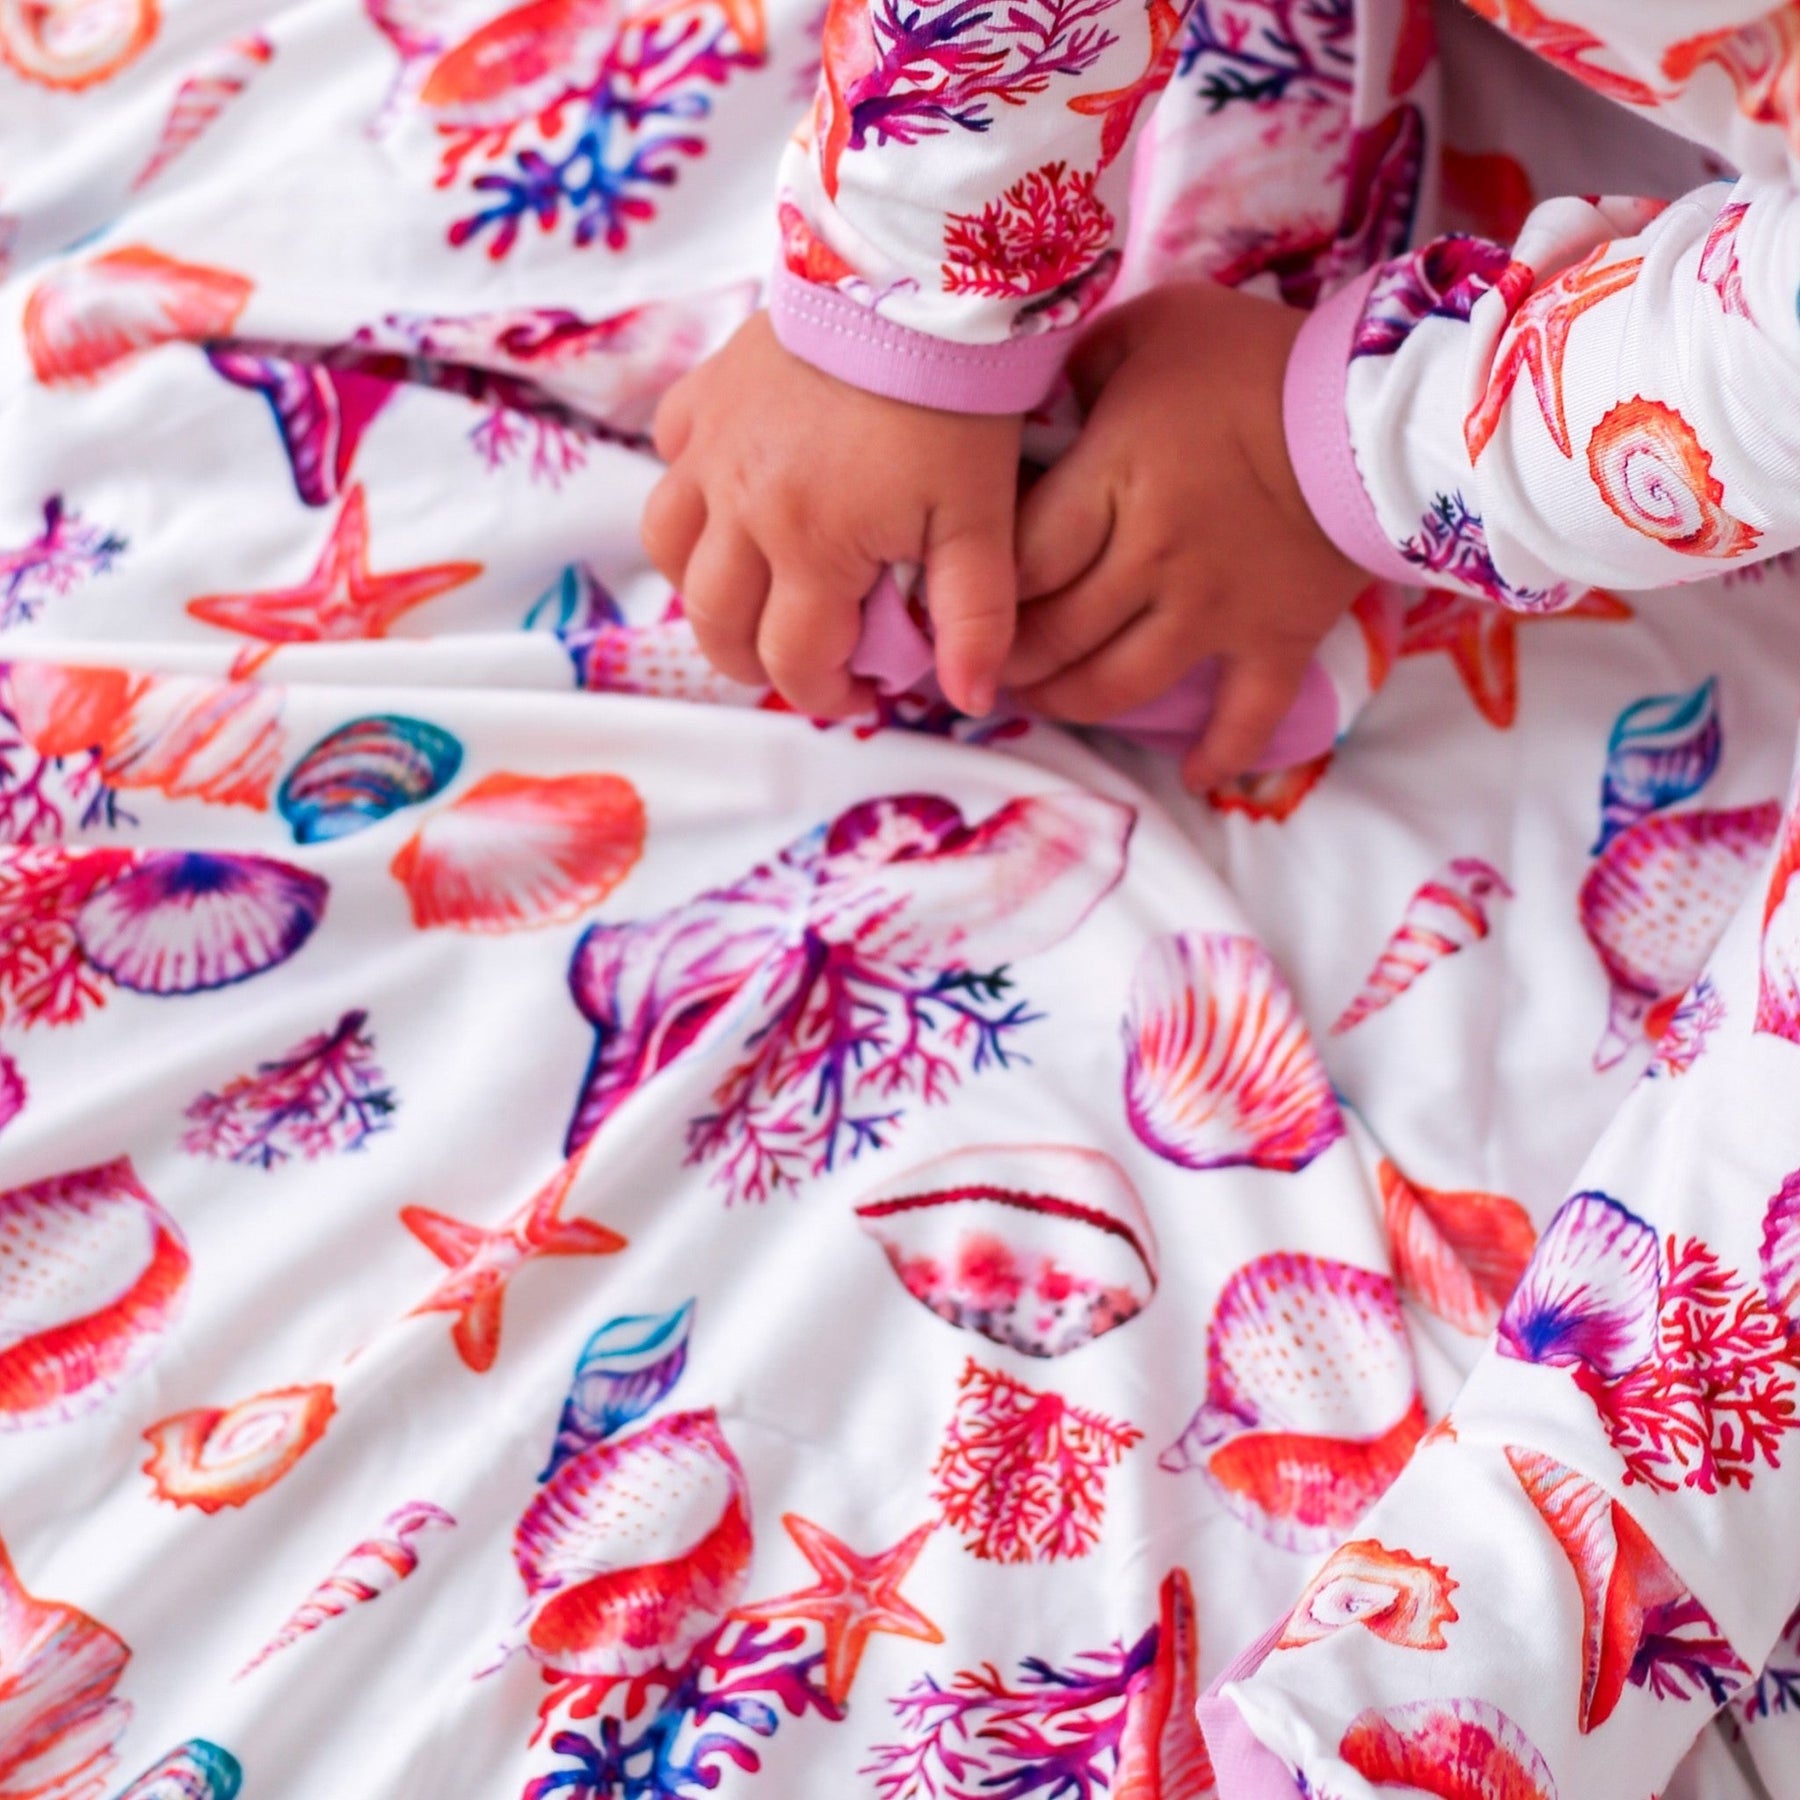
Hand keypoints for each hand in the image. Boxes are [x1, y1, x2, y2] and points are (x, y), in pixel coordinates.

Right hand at [642, 312, 1022, 718]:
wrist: (914, 271)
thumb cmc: (956, 401)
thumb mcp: (982, 520)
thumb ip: (975, 619)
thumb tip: (969, 702)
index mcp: (809, 549)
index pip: (794, 661)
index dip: (828, 695)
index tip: (866, 691)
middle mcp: (740, 507)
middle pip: (716, 624)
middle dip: (757, 662)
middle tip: (808, 659)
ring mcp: (710, 450)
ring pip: (670, 551)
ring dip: (707, 591)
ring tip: (755, 597)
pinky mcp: (704, 394)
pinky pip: (668, 462)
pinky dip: (690, 496)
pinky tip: (731, 499)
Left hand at [1002, 282, 1366, 790]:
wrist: (1384, 406)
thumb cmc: (1259, 358)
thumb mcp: (1154, 328)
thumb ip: (1083, 364)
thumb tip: (1036, 398)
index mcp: (1113, 483)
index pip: (1018, 561)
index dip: (979, 591)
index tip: (958, 599)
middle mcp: (1152, 561)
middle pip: (1054, 634)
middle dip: (1008, 657)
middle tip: (984, 660)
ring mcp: (1214, 612)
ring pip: (1119, 686)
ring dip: (1069, 704)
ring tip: (1044, 702)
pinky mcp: (1276, 640)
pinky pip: (1243, 716)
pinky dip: (1219, 754)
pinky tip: (1195, 775)